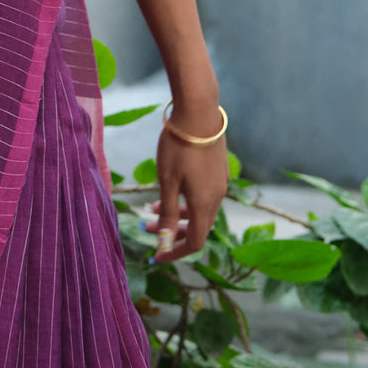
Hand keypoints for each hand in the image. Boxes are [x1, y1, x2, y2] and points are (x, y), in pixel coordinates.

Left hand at [144, 106, 230, 262]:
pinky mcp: (217, 169)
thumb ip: (167, 212)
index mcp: (205, 204)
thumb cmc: (179, 147)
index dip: (175, 252)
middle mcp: (217, 197)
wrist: (199, 112)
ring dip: (176, 213)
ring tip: (151, 206)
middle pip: (197, 227)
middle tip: (147, 228)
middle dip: (172, 231)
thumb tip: (165, 239)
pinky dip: (185, 199)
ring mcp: (219, 182)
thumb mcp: (167, 180)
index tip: (156, 255)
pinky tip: (169, 188)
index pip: (195, 242)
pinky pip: (202, 195)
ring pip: (198, 209)